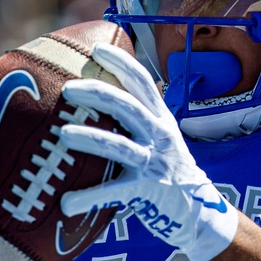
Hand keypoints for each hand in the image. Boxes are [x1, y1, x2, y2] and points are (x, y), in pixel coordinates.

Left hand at [58, 43, 237, 260]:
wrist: (198, 211)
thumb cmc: (170, 170)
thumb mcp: (161, 137)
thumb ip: (138, 119)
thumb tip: (100, 96)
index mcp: (161, 118)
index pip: (141, 80)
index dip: (120, 61)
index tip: (95, 49)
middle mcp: (159, 135)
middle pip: (126, 106)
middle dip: (96, 94)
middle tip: (67, 89)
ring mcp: (154, 162)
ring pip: (118, 145)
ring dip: (89, 138)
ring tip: (61, 134)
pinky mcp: (146, 190)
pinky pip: (112, 192)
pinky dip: (88, 198)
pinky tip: (65, 203)